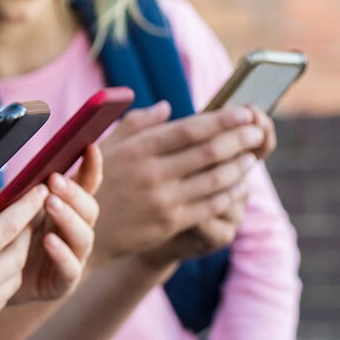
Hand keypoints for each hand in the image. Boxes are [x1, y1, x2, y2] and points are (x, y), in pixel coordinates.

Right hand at [0, 188, 48, 330]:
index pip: (3, 230)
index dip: (21, 208)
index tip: (37, 189)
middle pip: (16, 251)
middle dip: (29, 222)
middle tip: (40, 197)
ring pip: (15, 274)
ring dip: (23, 246)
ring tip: (25, 221)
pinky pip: (6, 294)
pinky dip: (11, 270)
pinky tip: (4, 253)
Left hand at [15, 146, 102, 303]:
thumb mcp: (1, 211)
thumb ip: (12, 194)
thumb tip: (14, 174)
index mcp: (63, 208)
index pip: (84, 185)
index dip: (91, 167)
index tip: (89, 147)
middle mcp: (72, 230)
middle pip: (88, 209)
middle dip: (74, 193)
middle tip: (54, 180)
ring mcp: (71, 256)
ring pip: (83, 236)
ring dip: (69, 218)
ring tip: (51, 204)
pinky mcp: (62, 282)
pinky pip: (70, 268)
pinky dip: (62, 254)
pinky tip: (50, 241)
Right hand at [92, 103, 264, 262]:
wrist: (80, 232)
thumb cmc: (93, 182)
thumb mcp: (105, 146)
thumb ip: (137, 124)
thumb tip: (167, 107)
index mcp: (137, 149)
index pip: (190, 129)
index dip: (222, 119)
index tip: (244, 111)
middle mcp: (151, 173)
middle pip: (209, 151)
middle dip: (241, 139)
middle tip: (259, 131)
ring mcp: (162, 199)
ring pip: (216, 178)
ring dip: (240, 165)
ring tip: (251, 155)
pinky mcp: (170, 223)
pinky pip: (211, 204)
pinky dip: (230, 192)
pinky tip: (238, 184)